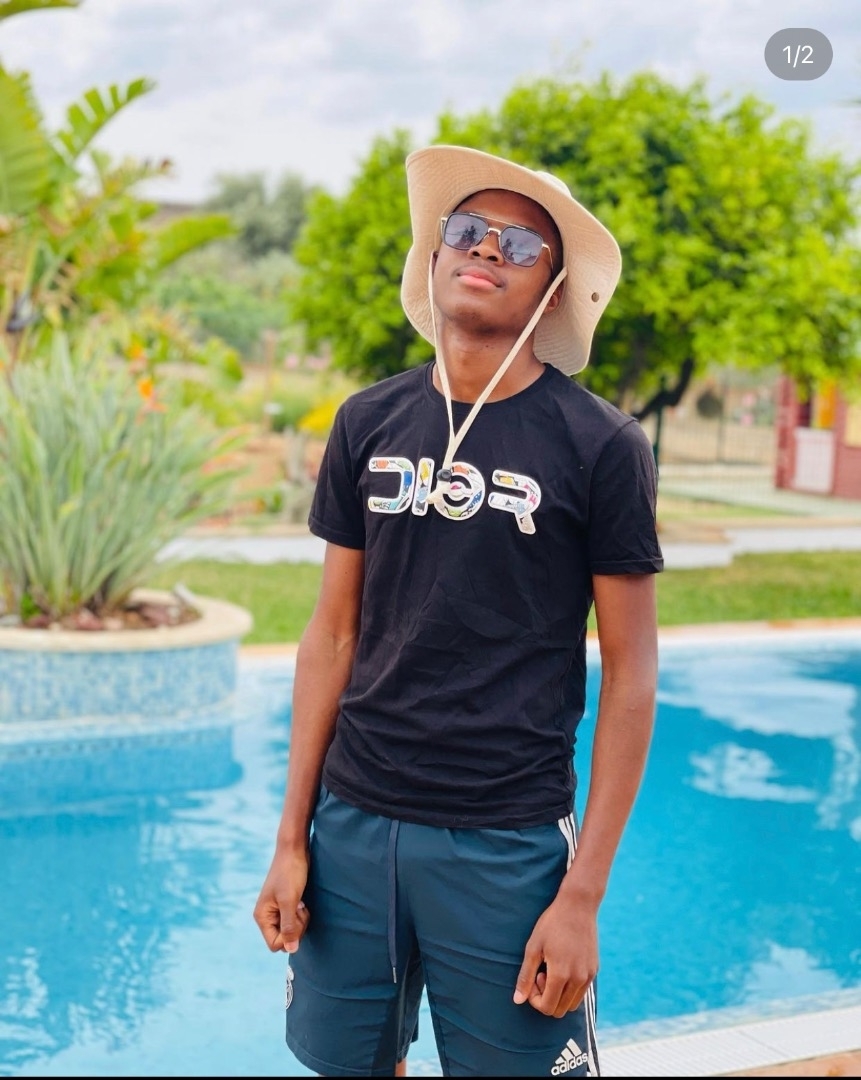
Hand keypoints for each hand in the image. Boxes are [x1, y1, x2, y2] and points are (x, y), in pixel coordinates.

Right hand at [253, 845, 311, 953]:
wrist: (294, 850)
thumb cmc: (290, 873)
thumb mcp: (290, 901)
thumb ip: (289, 926)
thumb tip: (291, 950)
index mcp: (262, 916)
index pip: (275, 944)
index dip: (290, 937)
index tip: (295, 917)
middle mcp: (267, 916)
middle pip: (284, 938)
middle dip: (296, 927)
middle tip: (299, 908)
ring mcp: (277, 910)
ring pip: (291, 930)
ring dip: (300, 919)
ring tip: (301, 902)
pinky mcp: (287, 904)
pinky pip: (295, 920)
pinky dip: (301, 913)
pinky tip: (302, 900)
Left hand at [512, 895, 598, 1017]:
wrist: (578, 906)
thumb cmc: (551, 924)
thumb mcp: (533, 947)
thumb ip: (526, 976)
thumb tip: (518, 1000)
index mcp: (561, 975)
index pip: (547, 1007)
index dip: (535, 999)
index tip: (533, 979)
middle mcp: (578, 979)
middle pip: (559, 1010)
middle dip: (546, 998)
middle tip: (541, 974)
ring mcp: (588, 976)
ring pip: (572, 1004)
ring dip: (559, 995)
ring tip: (552, 970)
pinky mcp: (594, 970)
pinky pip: (581, 992)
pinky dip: (570, 988)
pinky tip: (563, 966)